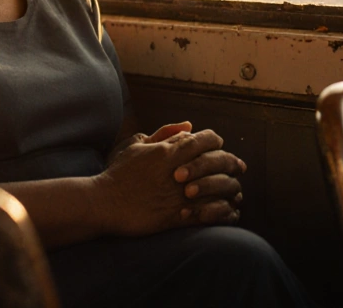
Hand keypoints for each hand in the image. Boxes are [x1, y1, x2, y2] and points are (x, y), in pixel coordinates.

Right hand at [93, 123, 242, 236]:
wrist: (104, 203)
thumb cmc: (119, 174)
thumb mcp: (137, 145)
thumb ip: (163, 134)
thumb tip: (188, 126)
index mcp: (169, 152)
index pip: (205, 140)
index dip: (217, 142)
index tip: (220, 147)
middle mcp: (178, 171)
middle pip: (218, 162)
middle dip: (232, 164)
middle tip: (238, 168)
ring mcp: (179, 194)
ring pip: (219, 188)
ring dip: (230, 189)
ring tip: (235, 192)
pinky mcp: (177, 216)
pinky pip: (210, 213)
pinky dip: (223, 212)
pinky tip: (228, 212)